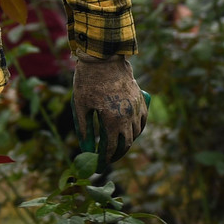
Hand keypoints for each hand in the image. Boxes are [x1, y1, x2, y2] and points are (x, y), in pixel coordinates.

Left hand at [71, 55, 144, 169]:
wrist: (104, 59)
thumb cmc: (88, 81)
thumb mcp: (80, 106)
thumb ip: (84, 128)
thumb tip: (86, 146)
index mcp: (111, 120)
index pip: (110, 148)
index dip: (104, 159)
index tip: (99, 165)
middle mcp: (127, 116)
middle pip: (126, 144)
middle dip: (117, 154)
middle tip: (108, 159)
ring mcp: (136, 108)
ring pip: (136, 133)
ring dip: (128, 142)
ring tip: (118, 146)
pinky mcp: (139, 99)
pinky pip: (142, 120)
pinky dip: (138, 129)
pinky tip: (132, 132)